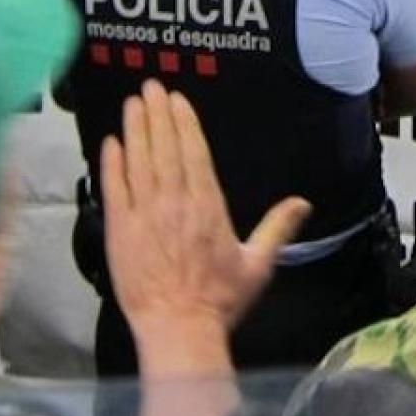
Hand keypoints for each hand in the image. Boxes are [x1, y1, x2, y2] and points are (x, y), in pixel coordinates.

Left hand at [101, 81, 309, 370]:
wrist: (179, 328)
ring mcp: (144, 215)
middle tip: (150, 87)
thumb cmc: (219, 301)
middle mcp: (175, 203)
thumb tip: (303, 203)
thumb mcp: (258, 264)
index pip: (194, 152)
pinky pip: (115, 188)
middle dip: (158, 114)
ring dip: (136, 129)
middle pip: (165, 148)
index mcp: (208, 206)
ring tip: (133, 104)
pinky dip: (113, 163)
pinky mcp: (120, 230)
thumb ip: (278, 227)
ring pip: (139, 161)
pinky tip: (111, 143)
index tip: (176, 100)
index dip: (184, 123)